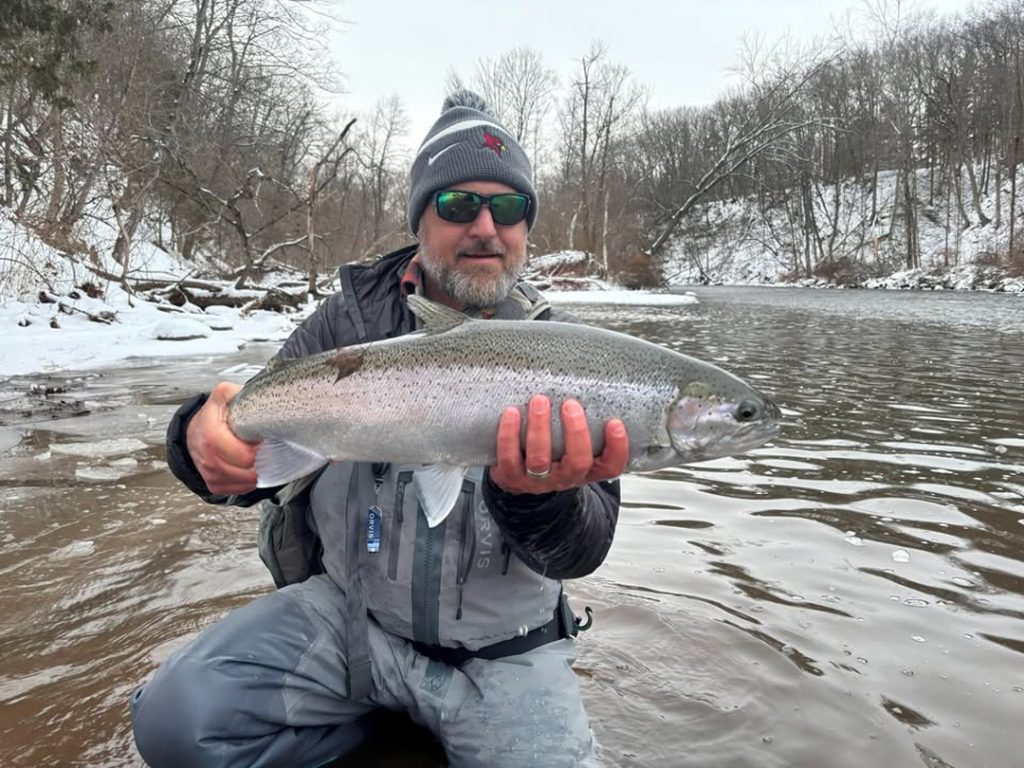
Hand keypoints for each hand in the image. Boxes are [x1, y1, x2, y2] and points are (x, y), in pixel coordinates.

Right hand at [185, 381, 258, 494]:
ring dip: (258, 472)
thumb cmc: (212, 416)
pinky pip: (240, 489)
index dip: (258, 451)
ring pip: (245, 483)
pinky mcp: (214, 485)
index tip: (262, 441)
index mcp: (211, 436)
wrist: (194, 433)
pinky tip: (250, 466)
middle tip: (265, 449)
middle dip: (261, 461)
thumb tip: (256, 396)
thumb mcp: (223, 396)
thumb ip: (236, 393)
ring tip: (260, 456)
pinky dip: (249, 480)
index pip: (243, 455)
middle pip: (247, 471)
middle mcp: (208, 458)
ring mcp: (210, 474)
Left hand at [489, 395, 628, 494]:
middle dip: (575, 432)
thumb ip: (584, 424)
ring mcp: (538, 480)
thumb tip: (591, 382)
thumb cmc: (553, 454)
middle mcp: (565, 477)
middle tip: (570, 404)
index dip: (617, 448)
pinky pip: (509, 458)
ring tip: (539, 401)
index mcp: (587, 469)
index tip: (615, 423)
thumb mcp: (574, 444)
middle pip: (578, 462)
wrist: (519, 479)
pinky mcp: (512, 476)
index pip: (611, 466)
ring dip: (540, 428)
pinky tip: (511, 413)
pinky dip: (509, 434)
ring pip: (540, 460)